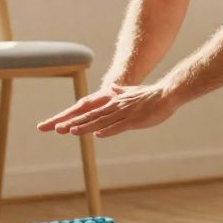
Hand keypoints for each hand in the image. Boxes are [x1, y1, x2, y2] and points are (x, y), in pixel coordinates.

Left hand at [36, 81, 179, 137]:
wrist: (167, 93)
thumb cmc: (151, 95)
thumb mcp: (132, 92)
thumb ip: (121, 91)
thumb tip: (112, 87)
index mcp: (113, 102)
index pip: (90, 111)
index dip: (74, 118)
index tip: (60, 123)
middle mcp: (115, 107)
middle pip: (90, 116)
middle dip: (72, 123)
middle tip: (55, 129)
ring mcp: (124, 113)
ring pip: (101, 121)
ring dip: (85, 127)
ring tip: (71, 131)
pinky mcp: (134, 120)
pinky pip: (118, 126)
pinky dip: (107, 130)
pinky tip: (97, 135)